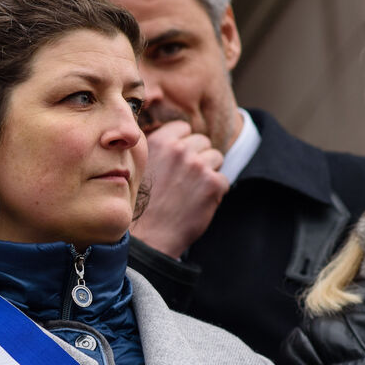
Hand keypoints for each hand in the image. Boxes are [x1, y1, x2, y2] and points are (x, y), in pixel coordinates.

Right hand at [130, 121, 228, 257]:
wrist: (149, 236)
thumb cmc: (142, 205)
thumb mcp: (141, 167)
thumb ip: (158, 149)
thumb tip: (177, 139)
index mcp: (159, 142)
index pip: (184, 128)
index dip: (183, 145)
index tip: (177, 161)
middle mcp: (180, 150)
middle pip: (203, 141)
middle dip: (198, 157)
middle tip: (184, 180)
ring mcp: (198, 166)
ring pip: (216, 158)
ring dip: (208, 172)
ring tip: (191, 191)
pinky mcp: (212, 184)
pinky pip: (223, 180)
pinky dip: (215, 192)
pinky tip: (198, 203)